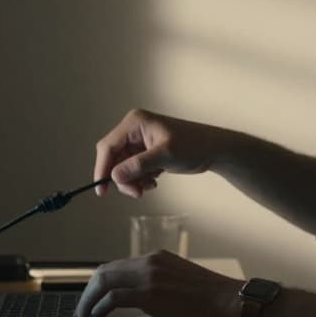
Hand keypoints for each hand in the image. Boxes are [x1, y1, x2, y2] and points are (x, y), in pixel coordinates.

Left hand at [72, 251, 243, 316]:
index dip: (101, 283)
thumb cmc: (213, 299)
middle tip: (81, 309)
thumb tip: (143, 298)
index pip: (118, 266)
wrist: (230, 301)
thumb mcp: (181, 281)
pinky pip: (113, 299)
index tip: (93, 298)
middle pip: (104, 271)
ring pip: (104, 281)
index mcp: (157, 258)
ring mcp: (149, 276)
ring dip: (88, 300)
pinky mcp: (150, 294)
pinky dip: (98, 309)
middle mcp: (150, 261)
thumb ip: (160, 283)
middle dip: (88, 291)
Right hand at [93, 109, 229, 196]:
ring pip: (123, 167)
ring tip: (149, 186)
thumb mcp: (165, 155)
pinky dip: (140, 179)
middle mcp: (134, 130)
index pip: (108, 147)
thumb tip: (114, 177)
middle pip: (114, 159)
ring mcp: (140, 141)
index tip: (102, 190)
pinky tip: (154, 181)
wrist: (214, 150)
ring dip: (133, 181)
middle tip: (136, 193)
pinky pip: (133, 169)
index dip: (102, 168)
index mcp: (134, 123)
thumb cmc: (193, 146)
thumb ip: (138, 165)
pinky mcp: (146, 151)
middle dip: (123, 178)